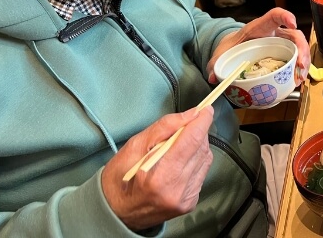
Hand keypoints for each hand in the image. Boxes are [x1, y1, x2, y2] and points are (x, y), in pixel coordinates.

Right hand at [102, 107, 214, 230]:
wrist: (116, 212)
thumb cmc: (119, 179)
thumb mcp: (134, 146)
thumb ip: (164, 127)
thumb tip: (190, 115)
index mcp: (160, 176)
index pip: (192, 141)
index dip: (202, 121)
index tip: (206, 110)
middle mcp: (177, 190)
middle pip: (201, 148)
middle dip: (197, 132)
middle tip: (185, 127)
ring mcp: (186, 198)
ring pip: (205, 159)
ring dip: (197, 146)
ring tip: (178, 147)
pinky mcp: (190, 202)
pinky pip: (202, 172)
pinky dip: (195, 161)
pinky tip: (180, 162)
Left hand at [207, 7, 310, 84]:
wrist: (236, 50)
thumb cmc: (232, 47)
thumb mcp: (222, 53)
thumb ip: (215, 63)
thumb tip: (212, 76)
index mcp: (260, 28)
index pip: (275, 16)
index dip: (285, 16)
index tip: (292, 23)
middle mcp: (275, 34)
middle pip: (294, 35)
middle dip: (301, 48)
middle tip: (300, 64)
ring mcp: (282, 44)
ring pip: (299, 48)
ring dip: (304, 62)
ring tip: (300, 77)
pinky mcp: (284, 55)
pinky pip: (296, 59)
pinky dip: (299, 70)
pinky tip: (297, 80)